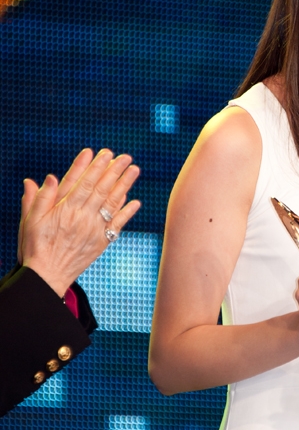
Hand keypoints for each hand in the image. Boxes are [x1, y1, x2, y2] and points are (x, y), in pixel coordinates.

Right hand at [19, 148, 140, 296]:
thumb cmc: (36, 246)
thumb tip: (49, 177)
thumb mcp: (31, 220)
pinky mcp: (101, 242)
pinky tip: (136, 201)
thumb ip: (39, 198)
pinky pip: (117, 224)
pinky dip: (127, 212)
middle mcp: (82, 218)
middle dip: (114, 171)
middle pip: (101, 189)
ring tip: (135, 170)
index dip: (94, 167)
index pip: (83, 183)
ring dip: (125, 185)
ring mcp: (94, 230)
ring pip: (112, 203)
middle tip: (125, 156)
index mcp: (65, 210)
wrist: (47, 276)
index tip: (103, 153)